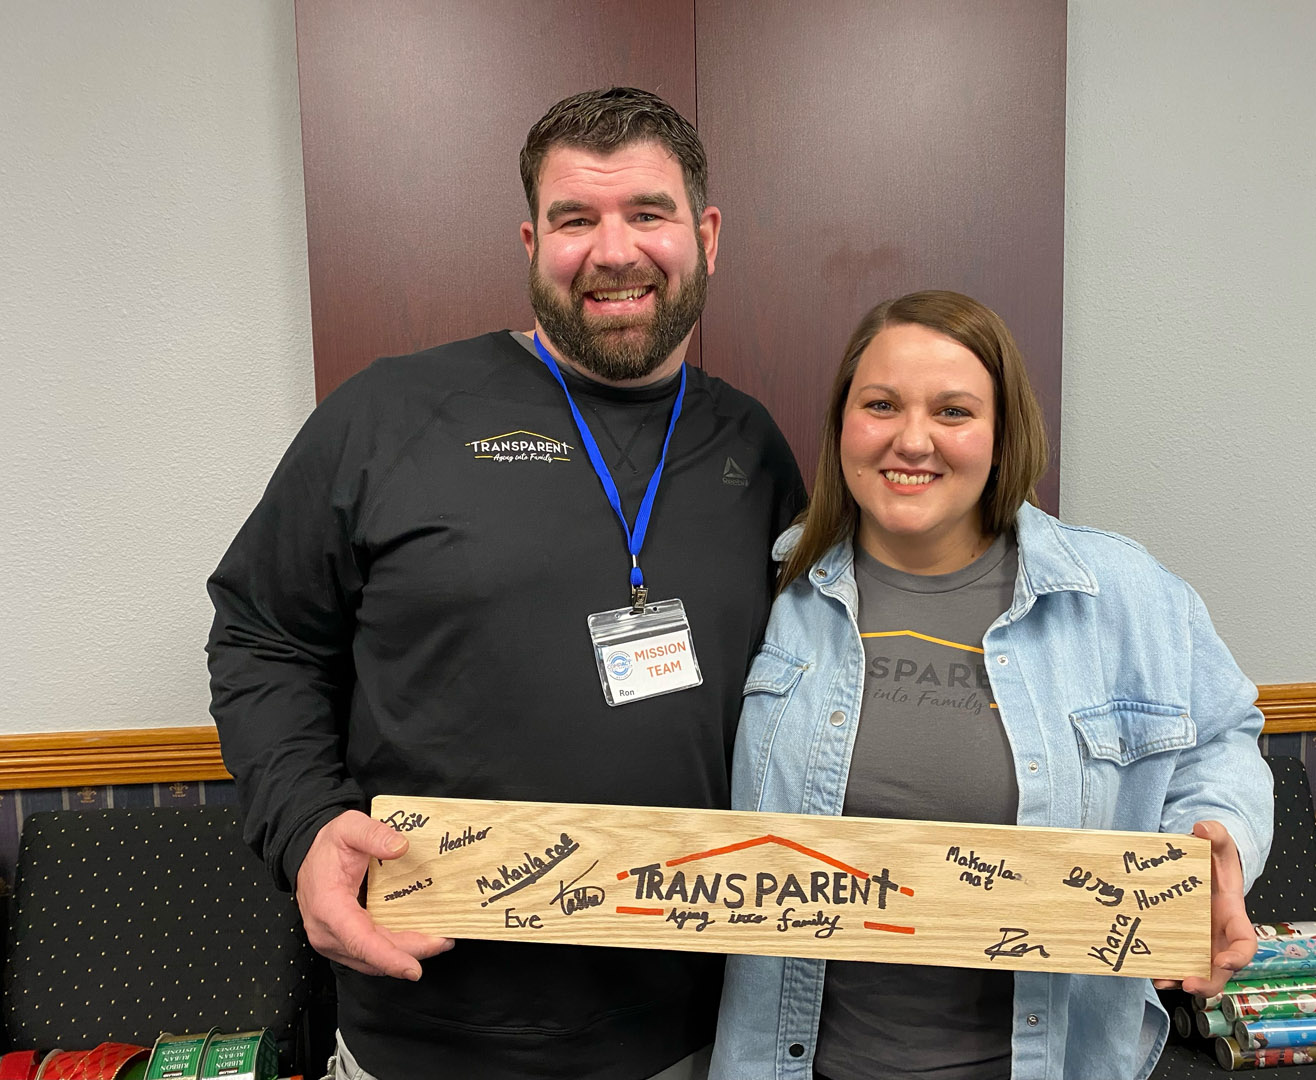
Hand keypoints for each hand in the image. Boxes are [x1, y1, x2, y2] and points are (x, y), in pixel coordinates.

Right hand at [295, 809, 453, 978]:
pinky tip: (417, 941)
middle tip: (444, 942)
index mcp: (328, 908)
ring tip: (438, 942)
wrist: (307, 855)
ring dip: (405, 954)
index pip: (360, 941)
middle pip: (373, 955)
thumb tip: (400, 847)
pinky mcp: (341, 942)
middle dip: (411, 953)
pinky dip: (393, 951)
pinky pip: (369, 953)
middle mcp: (327, 932)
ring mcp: (333, 941)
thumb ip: (374, 834)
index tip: (412, 968)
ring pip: (372, 959)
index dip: (388, 957)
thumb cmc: (327, 845)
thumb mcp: (349, 827)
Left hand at [1152, 821, 1255, 996]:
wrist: (1197, 867)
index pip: (1246, 944)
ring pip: (1196, 971)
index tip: (1224, 962)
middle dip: (1208, 982)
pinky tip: (1147, 968)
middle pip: (1221, 970)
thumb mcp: (1217, 845)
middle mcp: (1218, 936)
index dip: (1238, 958)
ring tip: (1161, 979)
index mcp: (1233, 917)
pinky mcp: (1177, 941)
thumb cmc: (1212, 860)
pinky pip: (1173, 960)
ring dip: (1180, 979)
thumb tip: (1203, 829)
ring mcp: (1198, 942)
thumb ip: (1215, 834)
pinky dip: (1162, 968)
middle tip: (1189, 982)